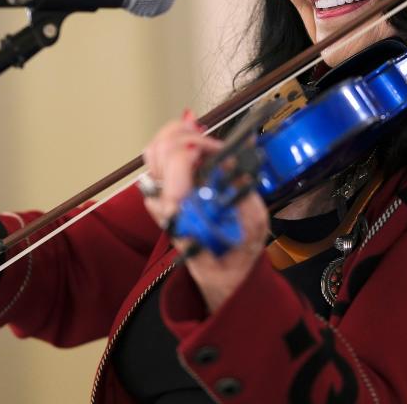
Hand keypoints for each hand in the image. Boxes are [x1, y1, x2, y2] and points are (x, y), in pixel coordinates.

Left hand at [141, 110, 269, 311]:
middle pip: (161, 150)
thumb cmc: (236, 252)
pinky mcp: (161, 195)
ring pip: (154, 151)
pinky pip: (157, 160)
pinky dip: (173, 143)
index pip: (177, 162)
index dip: (198, 145)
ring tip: (200, 132)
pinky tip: (193, 142)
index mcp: (184, 212)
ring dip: (177, 135)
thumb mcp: (253, 226)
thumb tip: (235, 162)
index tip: (219, 148)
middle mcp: (164, 204)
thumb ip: (244, 194)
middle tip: (212, 142)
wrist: (221, 273)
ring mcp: (159, 198)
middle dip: (189, 135)